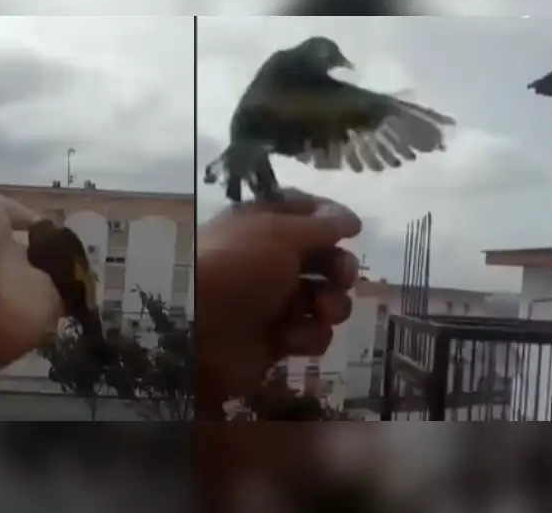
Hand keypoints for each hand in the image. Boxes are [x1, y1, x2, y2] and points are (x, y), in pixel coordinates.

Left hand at [195, 188, 361, 409]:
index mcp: (262, 225)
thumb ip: (321, 225)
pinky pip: (312, 334)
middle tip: (341, 277)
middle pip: (323, 259)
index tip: (354, 228)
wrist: (198, 331)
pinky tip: (290, 338)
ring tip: (319, 311)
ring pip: (325, 299)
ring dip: (332, 305)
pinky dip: (308, 336)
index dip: (331, 217)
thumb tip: (351, 219)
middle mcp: (270, 261)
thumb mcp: (280, 233)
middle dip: (340, 268)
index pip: (304, 212)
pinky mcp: (278, 340)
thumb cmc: (238, 267)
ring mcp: (275, 302)